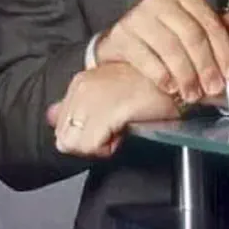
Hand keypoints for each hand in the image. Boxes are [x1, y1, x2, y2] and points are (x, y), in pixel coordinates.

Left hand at [47, 63, 178, 157]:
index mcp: (80, 82)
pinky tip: (125, 130)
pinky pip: (92, 146)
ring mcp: (92, 98)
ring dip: (97, 146)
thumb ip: (77, 105)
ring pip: (74, 144)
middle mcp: (81, 87)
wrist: (178, 80)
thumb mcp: (108, 92)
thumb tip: (50, 115)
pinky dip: (108, 147)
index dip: (84, 135)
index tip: (108, 126)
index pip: (61, 127)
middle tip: (115, 130)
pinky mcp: (107, 110)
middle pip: (64, 138)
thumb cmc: (149, 88)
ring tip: (120, 129)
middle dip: (88, 142)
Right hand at [94, 0, 228, 102]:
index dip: (225, 50)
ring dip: (185, 75)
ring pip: (169, 47)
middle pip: (191, 35)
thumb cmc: (167, 40)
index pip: (210, 22)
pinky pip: (144, 57)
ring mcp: (136, 16)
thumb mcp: (199, 32)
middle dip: (206, 66)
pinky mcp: (120, 35)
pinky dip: (161, 75)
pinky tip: (171, 87)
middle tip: (214, 89)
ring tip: (193, 94)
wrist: (123, 50)